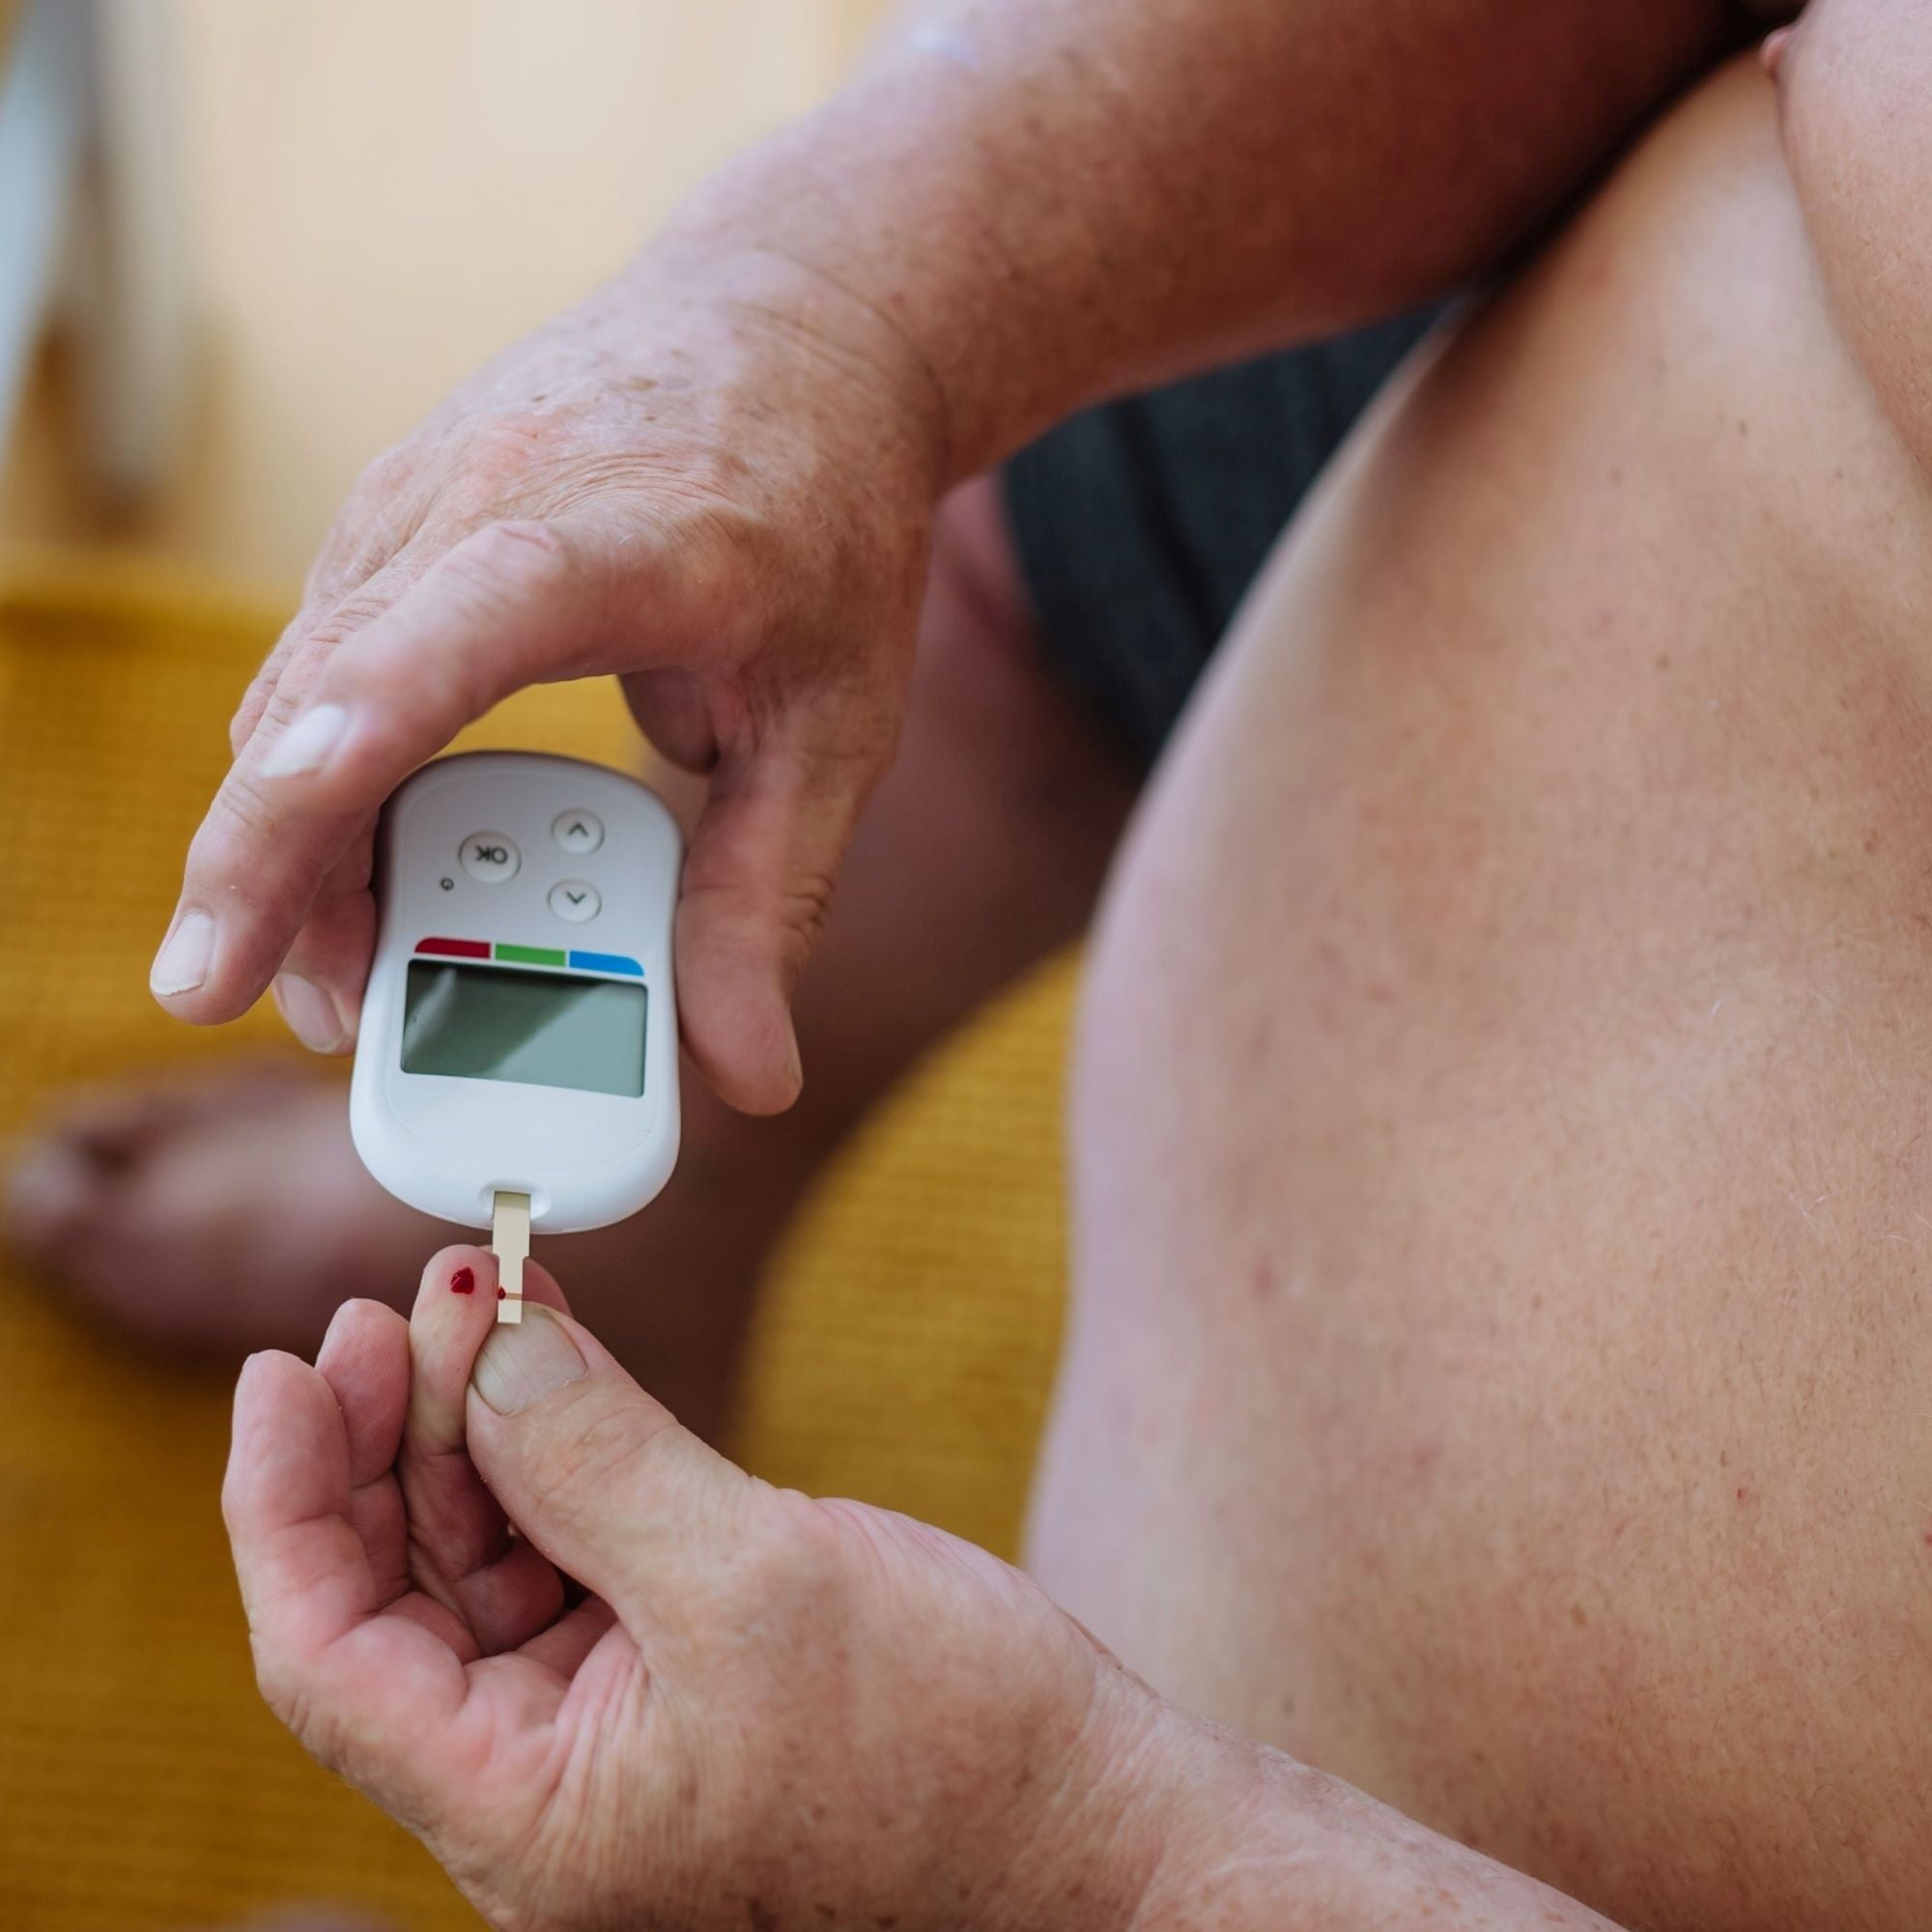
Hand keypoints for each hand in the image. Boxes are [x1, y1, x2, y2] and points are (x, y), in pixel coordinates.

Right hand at [153, 245, 948, 1112]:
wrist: (799, 327)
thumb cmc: (829, 522)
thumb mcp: (840, 724)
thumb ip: (776, 896)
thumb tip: (749, 1076)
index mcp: (604, 539)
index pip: (423, 657)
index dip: (325, 791)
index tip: (245, 928)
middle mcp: (476, 498)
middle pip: (315, 706)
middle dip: (281, 884)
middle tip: (322, 1028)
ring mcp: (416, 499)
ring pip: (298, 699)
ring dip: (304, 848)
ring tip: (358, 984)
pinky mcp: (398, 524)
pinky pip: (329, 671)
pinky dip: (331, 780)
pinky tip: (376, 870)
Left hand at [222, 1249, 1169, 1930]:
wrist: (1092, 1824)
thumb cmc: (950, 1747)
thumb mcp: (760, 1584)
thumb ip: (601, 1463)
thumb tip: (487, 1350)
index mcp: (531, 1818)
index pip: (328, 1657)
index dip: (283, 1504)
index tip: (284, 1368)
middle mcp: (547, 1789)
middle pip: (399, 1597)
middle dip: (392, 1435)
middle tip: (412, 1298)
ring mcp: (614, 1733)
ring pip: (484, 1565)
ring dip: (476, 1426)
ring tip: (488, 1296)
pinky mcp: (679, 1677)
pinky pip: (572, 1557)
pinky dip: (556, 1453)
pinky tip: (557, 1358)